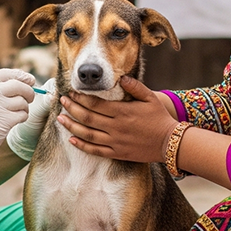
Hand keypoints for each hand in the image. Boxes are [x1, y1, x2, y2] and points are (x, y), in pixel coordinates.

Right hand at [0, 68, 36, 171]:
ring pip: (22, 101)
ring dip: (24, 108)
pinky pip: (22, 115)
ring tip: (15, 113)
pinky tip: (13, 121)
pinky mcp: (1, 122)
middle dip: (29, 92)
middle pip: (18, 85)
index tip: (31, 81)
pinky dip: (22, 118)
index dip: (22, 76)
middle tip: (29, 99)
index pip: (7, 73)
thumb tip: (30, 80)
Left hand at [58, 77, 177, 162]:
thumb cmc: (160, 118)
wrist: (170, 143)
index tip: (72, 92)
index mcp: (122, 112)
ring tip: (60, 119)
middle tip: (62, 101)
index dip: (81, 98)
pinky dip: (82, 145)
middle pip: (87, 117)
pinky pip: (95, 150)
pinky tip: (71, 139)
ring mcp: (115, 142)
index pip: (95, 103)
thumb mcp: (150, 98)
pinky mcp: (117, 153)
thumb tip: (120, 77)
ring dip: (72, 126)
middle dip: (72, 108)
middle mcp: (116, 127)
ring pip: (87, 134)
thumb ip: (135, 86)